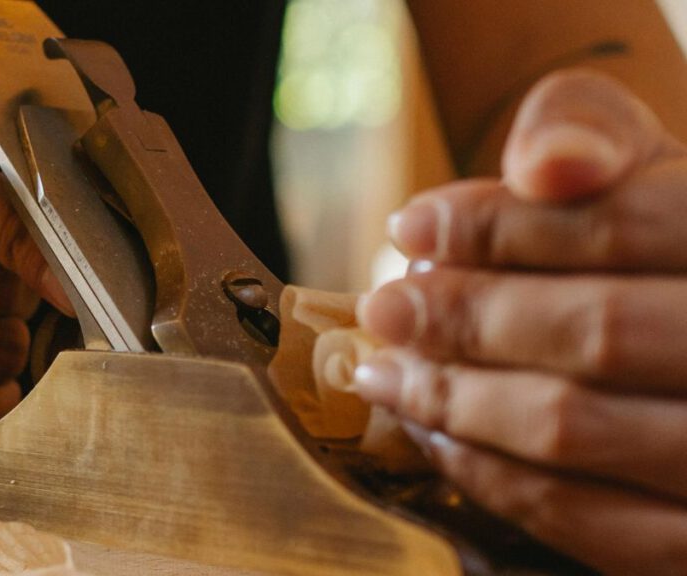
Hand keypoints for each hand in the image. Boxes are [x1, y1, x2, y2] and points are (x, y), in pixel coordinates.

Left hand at [353, 70, 686, 573]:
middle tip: (381, 307)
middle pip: (595, 333)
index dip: (499, 227)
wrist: (684, 324)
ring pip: (572, 429)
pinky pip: (578, 517)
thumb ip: (587, 130)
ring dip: (453, 397)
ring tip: (383, 370)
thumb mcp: (638, 161)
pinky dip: (484, 472)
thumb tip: (540, 165)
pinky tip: (433, 431)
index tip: (407, 227)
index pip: (623, 226)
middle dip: (465, 317)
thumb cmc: (653, 234)